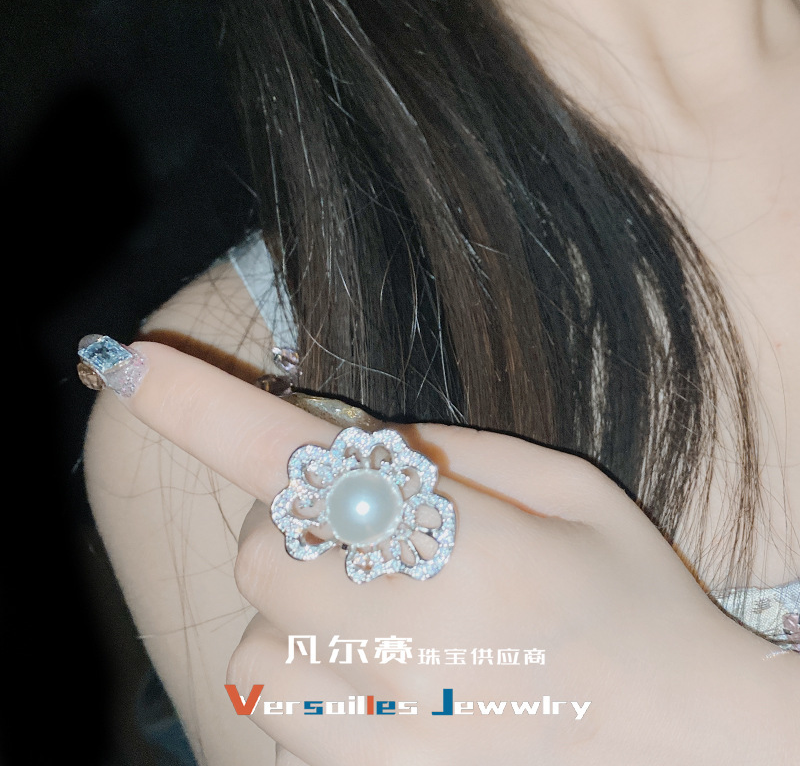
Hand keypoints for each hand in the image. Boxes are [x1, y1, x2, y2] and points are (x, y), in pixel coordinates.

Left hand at [115, 341, 795, 765]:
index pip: (303, 462)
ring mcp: (391, 731)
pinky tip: (379, 670)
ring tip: (381, 607)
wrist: (693, 751)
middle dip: (291, 518)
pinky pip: (280, 711)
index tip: (137, 364)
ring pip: (259, 641)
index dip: (207, 405)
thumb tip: (350, 435)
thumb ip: (456, 452)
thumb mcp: (574, 495)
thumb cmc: (641, 610)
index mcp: (475, 550)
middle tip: (360, 520)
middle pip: (265, 551)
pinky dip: (304, 670)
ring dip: (296, 602)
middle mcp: (416, 643)